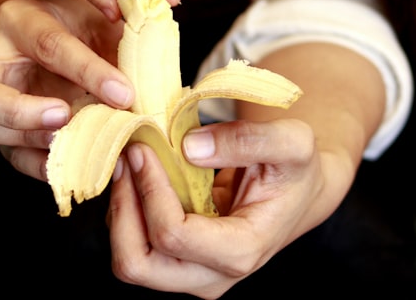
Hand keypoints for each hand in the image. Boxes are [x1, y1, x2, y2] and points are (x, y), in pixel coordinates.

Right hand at [0, 0, 125, 179]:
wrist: (57, 38)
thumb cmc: (80, 27)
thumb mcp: (100, 22)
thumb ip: (120, 42)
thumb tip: (152, 78)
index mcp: (18, 19)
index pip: (48, 44)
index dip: (87, 71)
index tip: (125, 94)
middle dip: (17, 111)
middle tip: (65, 118)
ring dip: (27, 141)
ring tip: (74, 146)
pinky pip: (7, 155)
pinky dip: (40, 166)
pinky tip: (75, 165)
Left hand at [107, 119, 333, 299]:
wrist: (295, 191)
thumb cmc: (294, 168)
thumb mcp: (291, 142)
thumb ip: (249, 139)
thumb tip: (190, 147)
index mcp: (242, 251)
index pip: (173, 235)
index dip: (150, 190)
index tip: (143, 148)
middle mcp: (212, 275)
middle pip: (138, 264)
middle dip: (123, 207)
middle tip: (127, 156)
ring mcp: (191, 274)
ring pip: (128, 260)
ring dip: (120, 209)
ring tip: (130, 162)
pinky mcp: (175, 262)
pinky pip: (131, 245)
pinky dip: (125, 209)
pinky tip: (138, 175)